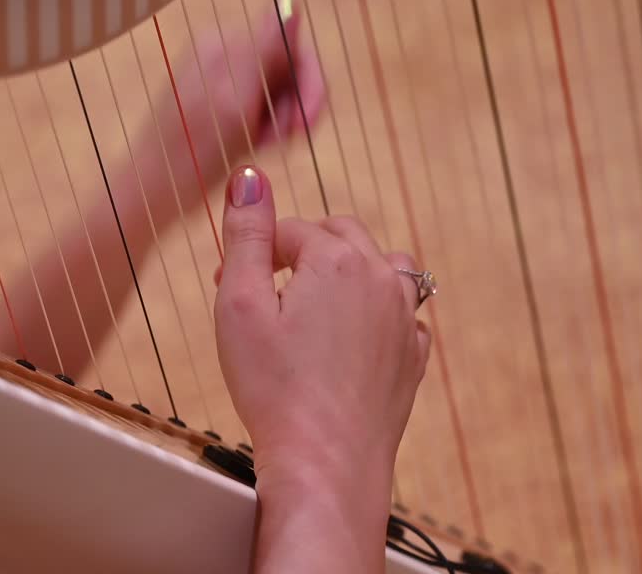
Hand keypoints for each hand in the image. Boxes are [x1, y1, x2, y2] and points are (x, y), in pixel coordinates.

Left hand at [138, 0, 326, 214]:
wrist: (152, 191)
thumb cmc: (191, 151)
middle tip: (284, 139)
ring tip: (265, 144)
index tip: (308, 121)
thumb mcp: (236, 98)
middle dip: (294, 104)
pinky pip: (262, 106)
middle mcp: (222, 52)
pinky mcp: (220, 102)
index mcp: (224, 43)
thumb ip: (266, 47)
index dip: (308, 83)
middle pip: (287, 67)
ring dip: (282, 120)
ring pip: (278, 90)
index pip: (291, 44)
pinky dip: (268, 127)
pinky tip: (256, 145)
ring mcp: (220, 77)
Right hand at [214, 165, 429, 572]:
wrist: (327, 464)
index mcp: (337, 260)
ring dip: (350, 270)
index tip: (227, 281)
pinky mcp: (414, 356)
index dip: (256, 250)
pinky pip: (401, 313)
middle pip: (341, 237)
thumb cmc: (274, 389)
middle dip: (302, 252)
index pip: (292, 230)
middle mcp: (382, 278)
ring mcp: (404, 318)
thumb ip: (246, 234)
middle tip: (266, 291)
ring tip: (314, 303)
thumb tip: (250, 176)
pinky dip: (376, 312)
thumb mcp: (239, 305)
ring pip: (383, 265)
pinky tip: (349, 337)